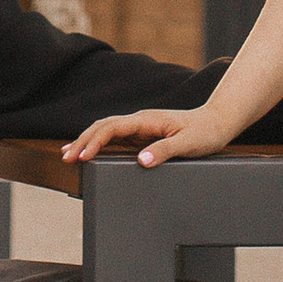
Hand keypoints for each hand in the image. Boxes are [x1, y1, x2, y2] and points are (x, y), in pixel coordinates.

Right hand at [63, 107, 232, 168]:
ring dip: (86, 141)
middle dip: (82, 141)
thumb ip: (164, 151)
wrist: (217, 122)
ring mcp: (140, 128)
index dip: (94, 141)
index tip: (83, 156)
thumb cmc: (204, 133)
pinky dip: (98, 144)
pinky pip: (115, 138)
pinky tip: (90, 152)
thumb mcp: (188, 144)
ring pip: (106, 131)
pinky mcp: (142, 135)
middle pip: (102, 127)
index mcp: (146, 120)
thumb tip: (141, 161)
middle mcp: (139, 121)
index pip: (112, 128)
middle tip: (66, 158)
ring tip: (68, 154)